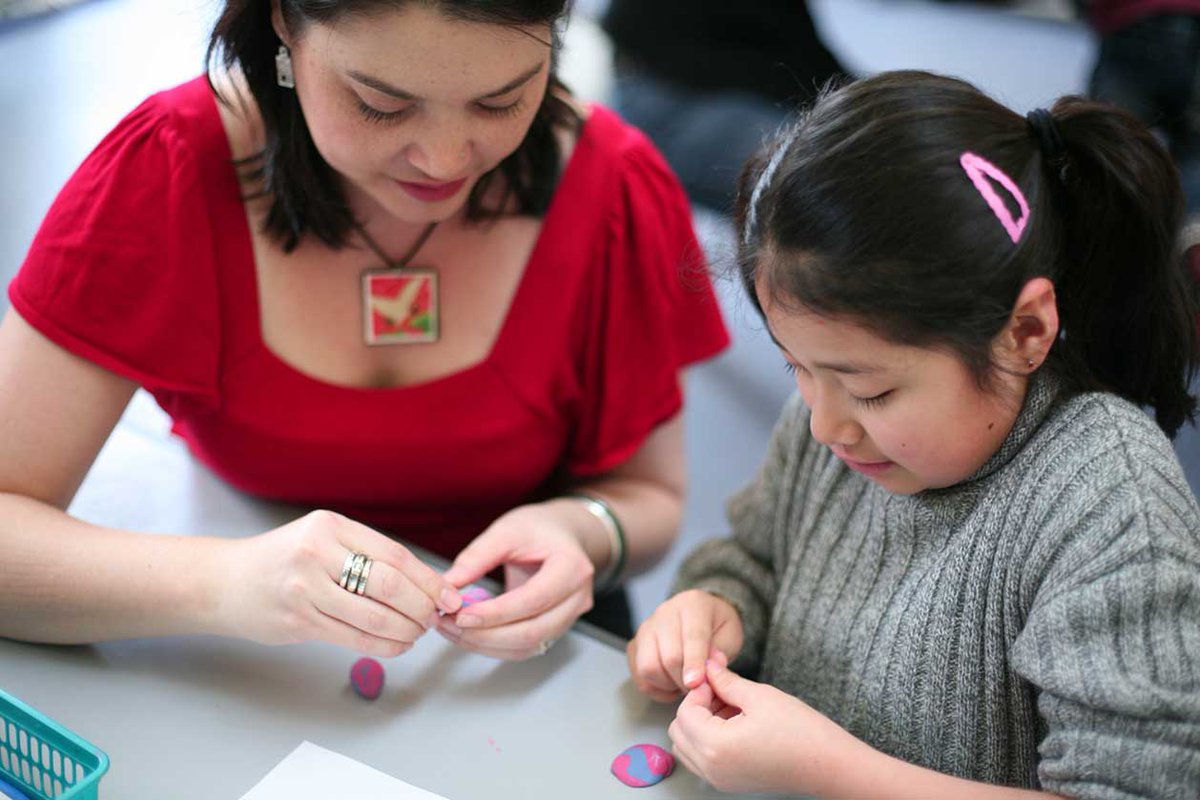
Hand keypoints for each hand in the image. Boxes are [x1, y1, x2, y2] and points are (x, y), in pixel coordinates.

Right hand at [215, 510, 460, 655]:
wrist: (223, 581)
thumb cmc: (283, 560)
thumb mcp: (322, 539)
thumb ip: (366, 555)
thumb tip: (426, 583)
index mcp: (331, 526)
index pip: (395, 555)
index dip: (428, 580)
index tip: (449, 596)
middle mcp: (317, 553)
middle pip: (389, 585)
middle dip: (422, 606)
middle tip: (437, 617)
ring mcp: (304, 588)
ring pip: (374, 616)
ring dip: (406, 630)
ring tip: (418, 632)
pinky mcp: (297, 621)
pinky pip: (353, 637)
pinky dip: (384, 645)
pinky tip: (398, 645)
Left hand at [437, 501, 594, 659]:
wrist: (563, 534)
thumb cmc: (539, 528)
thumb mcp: (507, 530)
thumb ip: (478, 557)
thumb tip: (447, 584)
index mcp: (572, 568)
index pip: (533, 599)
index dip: (496, 613)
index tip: (461, 615)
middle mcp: (577, 598)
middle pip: (532, 631)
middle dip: (486, 635)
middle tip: (449, 625)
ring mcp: (570, 617)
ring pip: (528, 646)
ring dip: (487, 644)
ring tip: (453, 630)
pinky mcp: (555, 628)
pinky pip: (526, 648)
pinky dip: (495, 647)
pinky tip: (470, 635)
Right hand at [626, 590, 742, 700]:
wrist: (701, 618)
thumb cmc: (717, 627)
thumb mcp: (730, 635)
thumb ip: (721, 653)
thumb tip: (708, 671)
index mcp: (692, 604)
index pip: (692, 636)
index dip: (694, 663)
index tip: (696, 683)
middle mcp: (664, 613)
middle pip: (669, 656)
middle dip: (685, 680)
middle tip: (699, 689)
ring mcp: (646, 628)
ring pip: (648, 667)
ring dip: (668, 684)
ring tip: (684, 683)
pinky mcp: (634, 645)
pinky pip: (639, 675)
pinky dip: (655, 688)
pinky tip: (671, 684)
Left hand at [669, 660, 867, 795]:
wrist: (829, 765)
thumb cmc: (800, 731)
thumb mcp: (760, 696)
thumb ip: (725, 681)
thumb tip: (707, 665)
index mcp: (715, 747)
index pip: (685, 711)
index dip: (700, 690)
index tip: (719, 680)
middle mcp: (711, 769)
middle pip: (679, 730)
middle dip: (696, 707)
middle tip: (724, 693)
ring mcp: (719, 780)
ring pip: (686, 746)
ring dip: (699, 724)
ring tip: (731, 709)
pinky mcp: (728, 783)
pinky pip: (701, 759)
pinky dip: (707, 740)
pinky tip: (735, 725)